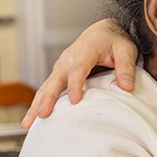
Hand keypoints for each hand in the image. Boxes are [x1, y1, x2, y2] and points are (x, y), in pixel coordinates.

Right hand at [21, 19, 139, 127]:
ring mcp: (61, 67)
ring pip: (47, 87)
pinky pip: (47, 90)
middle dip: (49, 98)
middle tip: (43, 114)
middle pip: (56, 79)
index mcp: (85, 50)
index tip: (75, 100)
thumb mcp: (126, 49)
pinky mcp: (60, 75)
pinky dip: (38, 104)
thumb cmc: (114, 40)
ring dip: (37, 104)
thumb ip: (126, 67)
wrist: (103, 32)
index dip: (75, 84)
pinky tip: (32, 120)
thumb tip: (127, 86)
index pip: (79, 68)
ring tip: (29, 123)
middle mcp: (68, 59)